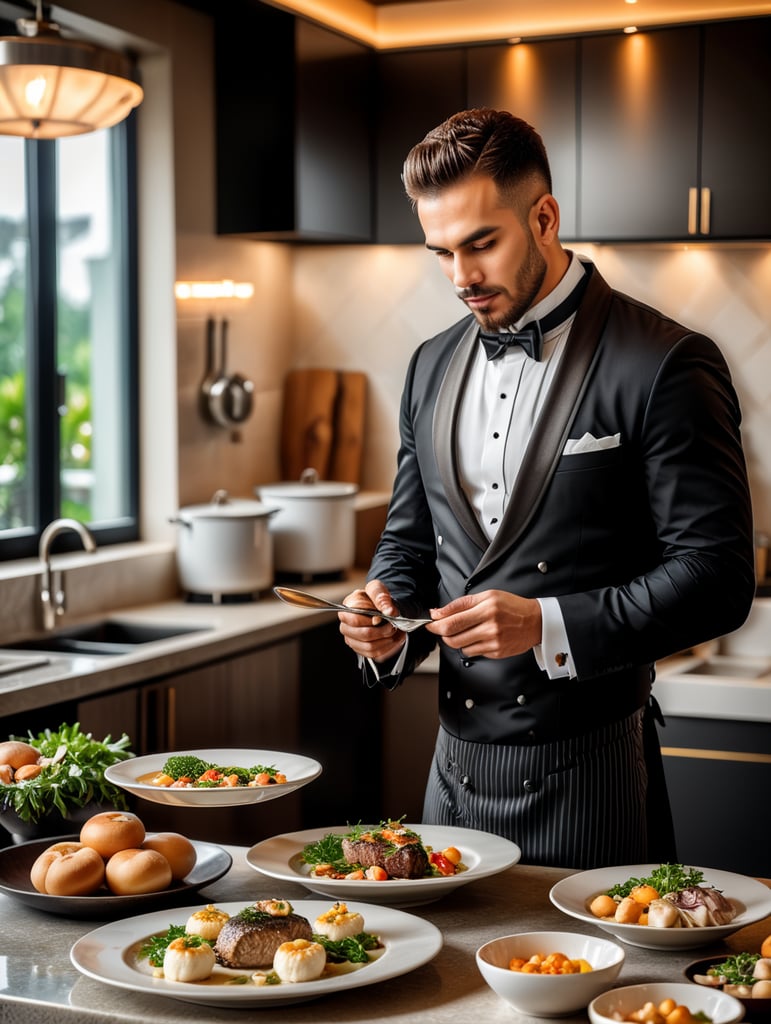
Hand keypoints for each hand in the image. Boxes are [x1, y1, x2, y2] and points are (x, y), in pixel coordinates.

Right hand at [338, 580, 406, 662]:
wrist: (380, 608)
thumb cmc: (375, 598)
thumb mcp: (377, 589)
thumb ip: (381, 597)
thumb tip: (388, 611)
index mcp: (347, 609)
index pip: (355, 620)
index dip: (372, 620)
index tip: (383, 617)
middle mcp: (346, 626)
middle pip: (364, 635)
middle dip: (383, 631)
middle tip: (393, 626)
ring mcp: (352, 639)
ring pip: (370, 647)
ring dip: (387, 641)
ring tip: (395, 632)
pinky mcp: (360, 649)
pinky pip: (374, 654)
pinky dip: (387, 648)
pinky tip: (394, 639)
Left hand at [426, 589, 541, 658]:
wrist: (536, 621)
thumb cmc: (511, 606)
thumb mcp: (487, 596)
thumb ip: (461, 604)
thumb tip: (438, 612)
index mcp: (486, 608)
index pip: (452, 621)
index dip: (436, 624)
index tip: (429, 623)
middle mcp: (490, 626)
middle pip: (452, 637)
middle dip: (441, 633)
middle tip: (440, 628)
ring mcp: (493, 641)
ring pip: (460, 647)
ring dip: (455, 640)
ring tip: (462, 631)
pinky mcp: (496, 652)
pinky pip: (472, 652)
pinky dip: (469, 646)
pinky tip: (477, 637)